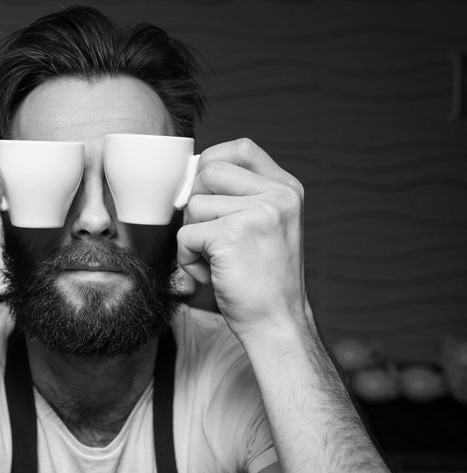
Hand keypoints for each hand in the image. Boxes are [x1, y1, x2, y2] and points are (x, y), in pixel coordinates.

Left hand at [177, 138, 309, 337]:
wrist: (277, 323)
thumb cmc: (263, 279)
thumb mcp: (265, 225)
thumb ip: (241, 196)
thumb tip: (192, 172)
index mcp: (287, 189)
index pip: (240, 148)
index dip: (211, 162)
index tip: (205, 192)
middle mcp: (278, 195)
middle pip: (208, 172)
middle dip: (196, 205)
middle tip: (210, 237)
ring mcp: (258, 213)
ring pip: (194, 205)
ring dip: (192, 237)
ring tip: (216, 262)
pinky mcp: (233, 235)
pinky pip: (186, 234)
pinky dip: (188, 258)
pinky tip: (211, 274)